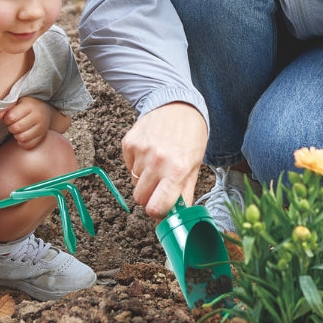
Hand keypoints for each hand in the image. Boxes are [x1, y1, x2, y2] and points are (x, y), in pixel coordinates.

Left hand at [0, 97, 52, 149]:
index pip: (11, 117)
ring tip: (18, 129)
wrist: (44, 111)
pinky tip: (23, 135)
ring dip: (17, 135)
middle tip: (14, 123)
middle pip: (16, 128)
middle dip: (11, 127)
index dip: (6, 119)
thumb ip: (4, 108)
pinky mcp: (43, 137)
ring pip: (22, 138)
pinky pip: (28, 145)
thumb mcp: (15, 102)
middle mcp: (38, 116)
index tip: (9, 117)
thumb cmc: (25, 106)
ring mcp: (42, 128)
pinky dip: (22, 143)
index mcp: (30, 105)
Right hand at [122, 102, 207, 219]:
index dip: (158, 211)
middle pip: (140, 198)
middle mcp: (157, 162)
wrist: (177, 105)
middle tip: (160, 184)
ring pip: (134, 182)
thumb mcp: (195, 166)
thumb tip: (175, 217)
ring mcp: (140, 151)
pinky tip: (149, 151)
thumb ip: (184, 193)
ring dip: (144, 178)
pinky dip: (137, 163)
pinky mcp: (128, 143)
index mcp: (177, 170)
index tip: (161, 207)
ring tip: (158, 162)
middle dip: (149, 196)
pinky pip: (128, 166)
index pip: (156, 207)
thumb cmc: (190, 136)